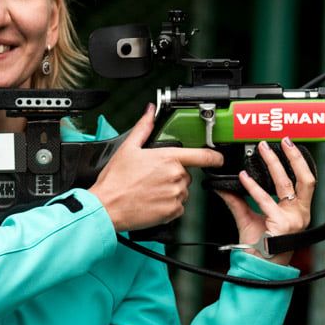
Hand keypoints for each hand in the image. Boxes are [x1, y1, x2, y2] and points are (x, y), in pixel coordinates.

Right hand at [90, 105, 225, 231]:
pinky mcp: (172, 212)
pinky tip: (152, 202)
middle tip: (153, 178)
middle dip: (174, 175)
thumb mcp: (128, 148)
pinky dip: (168, 205)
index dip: (214, 157)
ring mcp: (175, 195)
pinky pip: (178, 207)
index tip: (218, 158)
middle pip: (186, 174)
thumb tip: (150, 112)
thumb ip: (144, 128)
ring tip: (150, 191)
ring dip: (171, 190)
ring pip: (182, 191)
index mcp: (168, 158)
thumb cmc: (116, 180)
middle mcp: (176, 176)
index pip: (202, 156)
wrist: (107, 207)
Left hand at [218, 139, 315, 265]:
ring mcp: (293, 219)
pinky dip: (254, 187)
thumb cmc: (258, 246)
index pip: (305, 181)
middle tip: (282, 140)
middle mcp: (300, 214)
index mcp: (298, 211)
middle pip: (305, 178)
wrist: (257, 266)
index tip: (288, 146)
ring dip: (273, 164)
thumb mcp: (249, 218)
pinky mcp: (282, 224)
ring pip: (286, 184)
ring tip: (262, 150)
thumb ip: (238, 201)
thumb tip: (224, 186)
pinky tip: (244, 178)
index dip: (299, 162)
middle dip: (294, 157)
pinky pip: (266, 201)